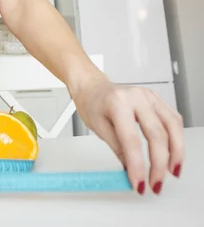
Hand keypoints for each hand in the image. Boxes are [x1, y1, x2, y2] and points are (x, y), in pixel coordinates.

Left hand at [73, 75, 183, 194]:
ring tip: (172, 171)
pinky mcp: (156, 99)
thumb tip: (132, 170)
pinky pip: (173, 120)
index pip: (131, 140)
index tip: (139, 183)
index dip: (138, 166)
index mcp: (117, 103)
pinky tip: (173, 153)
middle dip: (159, 164)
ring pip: (172, 126)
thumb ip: (117, 149)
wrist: (92, 86)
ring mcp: (148, 96)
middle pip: (156, 134)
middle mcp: (136, 97)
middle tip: (155, 182)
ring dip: (176, 153)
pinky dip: (176, 138)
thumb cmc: (91, 103)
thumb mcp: (98, 127)